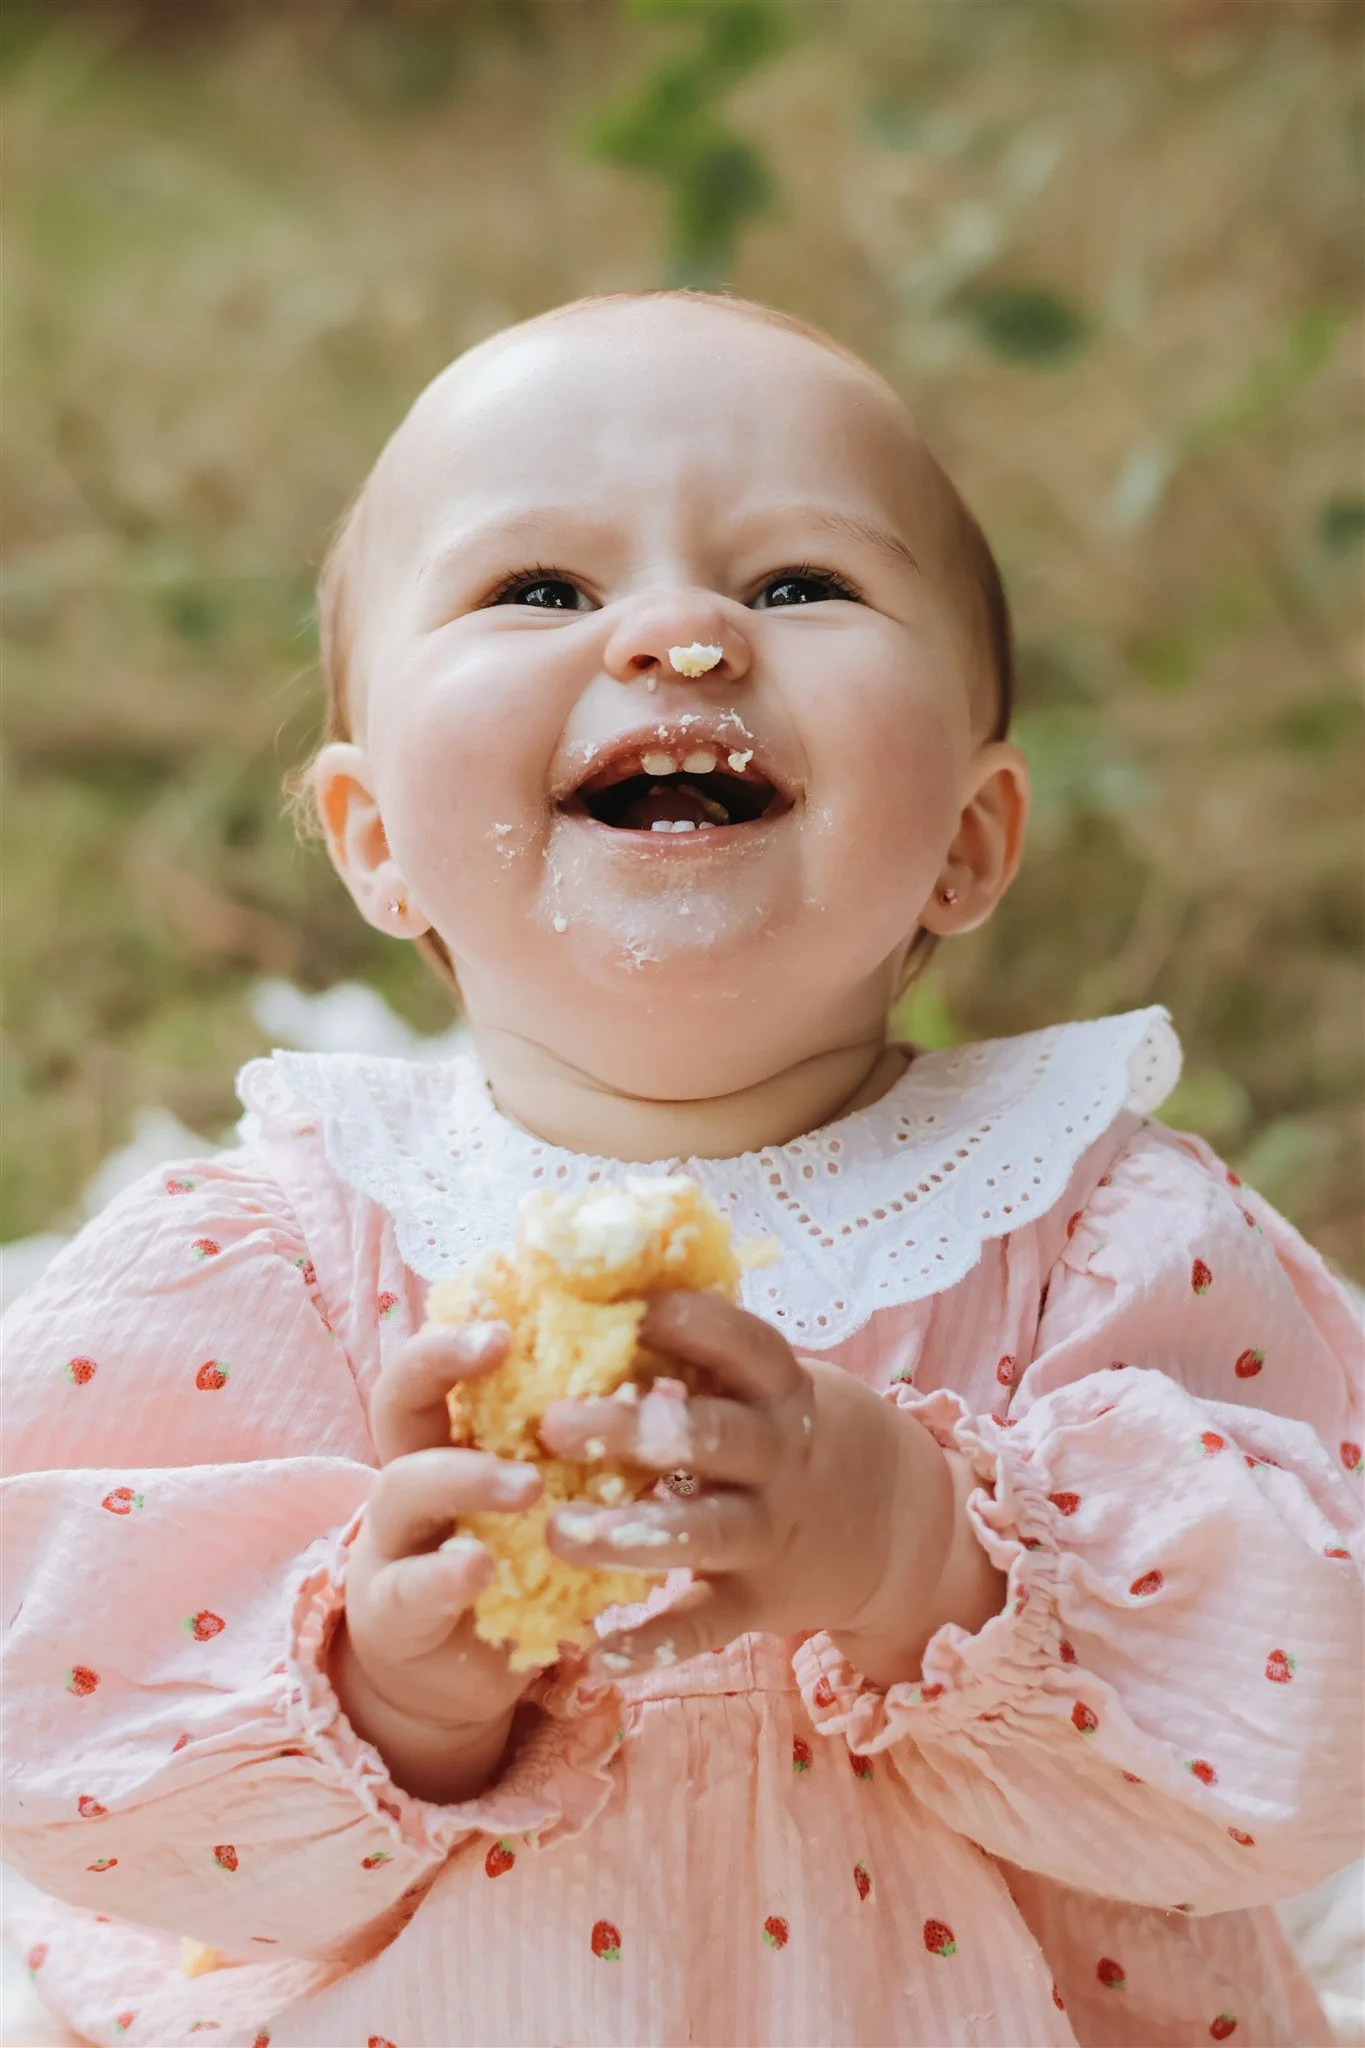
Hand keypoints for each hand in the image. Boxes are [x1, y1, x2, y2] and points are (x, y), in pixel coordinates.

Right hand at [331, 1319, 544, 1802]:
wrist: (456, 1670)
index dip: (463, 1329)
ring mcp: (393, 1543)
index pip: (440, 1358)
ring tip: (527, 1482)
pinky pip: (411, 1588)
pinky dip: (446, 1576)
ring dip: (466, 1476)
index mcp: (446, 1435)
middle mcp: (408, 1475)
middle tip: (501, 1350)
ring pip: (403, 1490)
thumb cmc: (511, 1557)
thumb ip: (570, 1440)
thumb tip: (655, 1364)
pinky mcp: (395, 1614)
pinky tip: (481, 1569)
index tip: (510, 1315)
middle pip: (397, 1401)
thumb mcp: (539, 1489)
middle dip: (438, 1364)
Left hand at [539, 1293, 1002, 1683]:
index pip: (741, 1342)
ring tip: (560, 1533)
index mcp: (780, 1387)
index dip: (687, 1322)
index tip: (623, 1309)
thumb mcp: (771, 1383)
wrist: (897, 1523)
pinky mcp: (761, 1601)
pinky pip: (707, 1625)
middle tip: (553, 1423)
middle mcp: (779, 1455)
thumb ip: (699, 1353)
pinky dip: (656, 1644)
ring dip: (631, 1533)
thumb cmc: (794, 1430)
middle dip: (635, 1430)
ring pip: (703, 1532)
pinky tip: (599, 1655)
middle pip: (712, 1436)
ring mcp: (771, 1531)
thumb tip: (590, 1290)